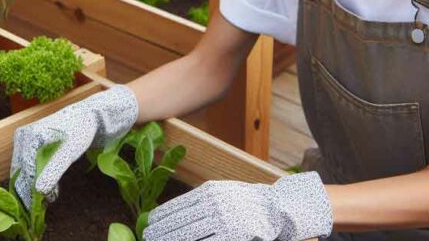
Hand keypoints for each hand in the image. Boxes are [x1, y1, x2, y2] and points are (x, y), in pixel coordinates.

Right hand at [10, 85, 137, 207]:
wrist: (87, 115)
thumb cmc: (80, 131)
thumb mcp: (68, 153)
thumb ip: (53, 171)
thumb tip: (39, 191)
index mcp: (30, 136)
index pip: (26, 169)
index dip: (31, 189)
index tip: (39, 204)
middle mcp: (23, 136)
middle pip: (21, 169)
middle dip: (30, 189)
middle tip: (41, 205)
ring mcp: (25, 138)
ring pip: (23, 167)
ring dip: (32, 184)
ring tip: (47, 198)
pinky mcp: (30, 142)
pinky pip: (28, 162)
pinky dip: (35, 175)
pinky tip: (47, 187)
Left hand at [143, 172, 332, 240]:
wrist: (280, 208)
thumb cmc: (248, 203)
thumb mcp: (223, 194)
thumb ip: (202, 202)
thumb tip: (176, 214)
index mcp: (211, 192)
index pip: (178, 207)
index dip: (162, 219)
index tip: (150, 225)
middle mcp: (215, 204)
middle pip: (180, 223)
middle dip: (162, 233)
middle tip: (149, 238)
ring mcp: (225, 220)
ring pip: (191, 235)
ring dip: (172, 238)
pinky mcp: (234, 233)